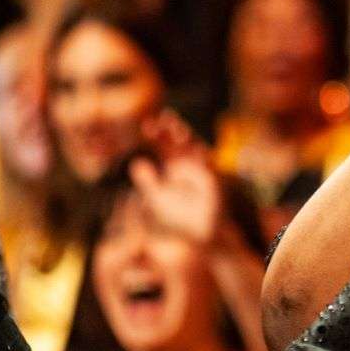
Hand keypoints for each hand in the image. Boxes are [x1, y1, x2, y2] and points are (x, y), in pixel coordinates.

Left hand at [130, 111, 225, 246]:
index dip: (157, 135)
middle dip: (174, 130)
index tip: (147, 124)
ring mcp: (202, 171)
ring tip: (178, 130)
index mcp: (175, 165)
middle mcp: (189, 164)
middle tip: (163, 118)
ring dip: (190, 139)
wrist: (198, 231)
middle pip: (181, 142)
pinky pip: (209, 167)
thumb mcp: (157, 197)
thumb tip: (136, 163)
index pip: (165, 145)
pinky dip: (204, 158)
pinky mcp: (213, 181)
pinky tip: (196, 149)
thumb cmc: (178, 214)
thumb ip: (148, 181)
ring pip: (196, 149)